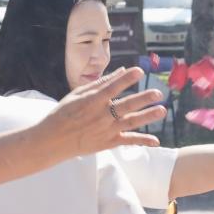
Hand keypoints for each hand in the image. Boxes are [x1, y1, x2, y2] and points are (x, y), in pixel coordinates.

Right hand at [42, 66, 165, 157]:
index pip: (112, 87)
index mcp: (92, 101)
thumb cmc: (63, 114)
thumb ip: (100, 83)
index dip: (126, 79)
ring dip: (147, 117)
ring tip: (162, 110)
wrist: (52, 141)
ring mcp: (105, 130)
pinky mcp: (108, 143)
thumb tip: (120, 71)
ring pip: (130, 122)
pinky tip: (156, 141)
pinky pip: (127, 141)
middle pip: (125, 105)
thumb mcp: (77, 95)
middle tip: (158, 93)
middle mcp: (100, 116)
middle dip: (143, 99)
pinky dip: (142, 141)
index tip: (139, 71)